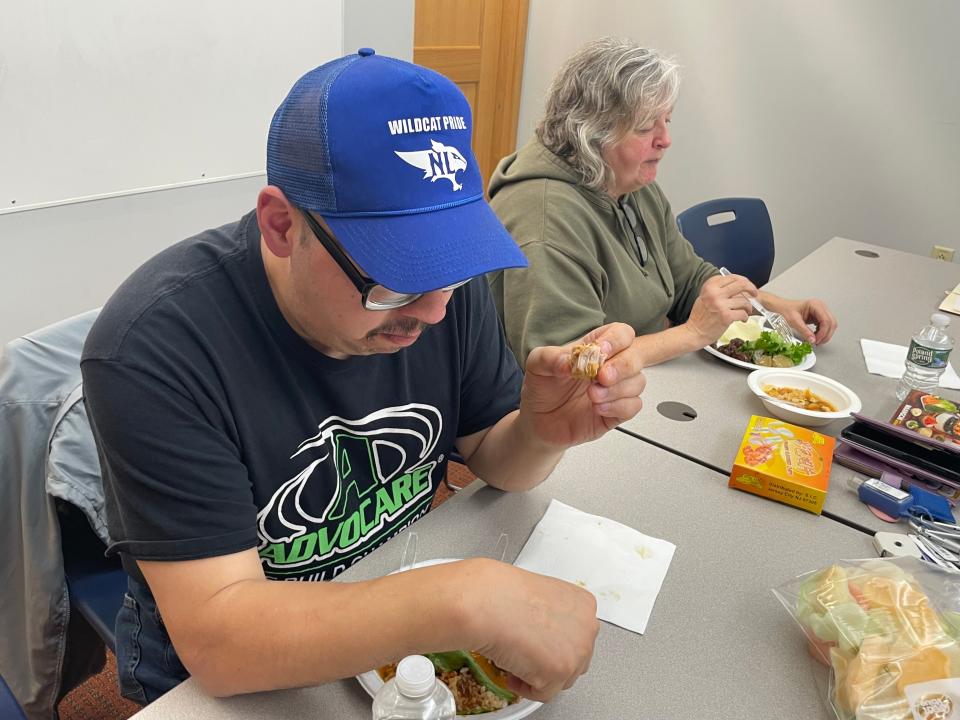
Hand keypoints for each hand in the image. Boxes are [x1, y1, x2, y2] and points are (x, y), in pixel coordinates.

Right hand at [467, 559, 598, 701]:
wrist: (488, 603)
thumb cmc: (503, 593)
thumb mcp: (540, 596)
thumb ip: (555, 617)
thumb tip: (550, 635)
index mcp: (584, 604)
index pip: (578, 636)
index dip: (555, 642)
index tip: (540, 642)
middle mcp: (588, 627)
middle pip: (575, 660)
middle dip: (549, 661)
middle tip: (527, 654)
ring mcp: (577, 651)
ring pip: (561, 679)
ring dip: (539, 674)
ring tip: (516, 659)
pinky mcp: (560, 672)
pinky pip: (543, 693)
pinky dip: (525, 687)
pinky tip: (512, 670)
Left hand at [520, 322, 644, 446]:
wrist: (538, 423)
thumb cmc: (542, 389)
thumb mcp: (536, 366)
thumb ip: (550, 358)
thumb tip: (568, 362)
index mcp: (594, 348)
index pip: (621, 333)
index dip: (616, 339)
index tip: (601, 351)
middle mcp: (609, 366)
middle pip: (635, 356)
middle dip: (623, 366)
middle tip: (602, 376)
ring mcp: (615, 389)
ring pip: (638, 382)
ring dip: (617, 389)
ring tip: (592, 396)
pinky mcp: (617, 412)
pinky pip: (633, 406)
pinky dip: (618, 407)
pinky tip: (597, 408)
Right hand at [684, 273, 757, 345]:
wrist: (694, 332)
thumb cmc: (700, 316)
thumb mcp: (705, 296)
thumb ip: (719, 289)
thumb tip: (738, 286)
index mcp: (710, 286)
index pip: (732, 277)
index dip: (743, 281)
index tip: (747, 286)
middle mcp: (715, 293)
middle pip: (741, 284)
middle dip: (752, 288)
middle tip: (754, 294)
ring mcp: (720, 305)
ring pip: (744, 301)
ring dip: (748, 307)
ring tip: (745, 312)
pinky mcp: (726, 316)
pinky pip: (743, 313)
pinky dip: (745, 317)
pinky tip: (742, 319)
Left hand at [762, 295, 836, 344]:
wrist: (779, 307)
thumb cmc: (784, 309)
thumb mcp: (793, 321)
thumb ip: (804, 331)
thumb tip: (813, 340)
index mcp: (816, 305)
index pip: (826, 321)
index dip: (823, 333)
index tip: (816, 340)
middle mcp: (821, 307)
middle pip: (831, 323)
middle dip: (825, 335)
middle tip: (817, 342)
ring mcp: (820, 311)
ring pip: (830, 325)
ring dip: (824, 335)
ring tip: (815, 340)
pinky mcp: (818, 316)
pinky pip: (825, 326)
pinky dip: (821, 333)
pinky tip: (814, 336)